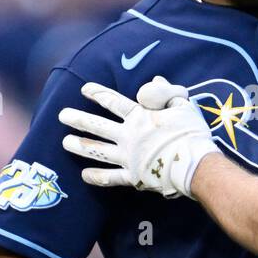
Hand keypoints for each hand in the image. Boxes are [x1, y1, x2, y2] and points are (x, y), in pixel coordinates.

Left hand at [58, 76, 219, 198]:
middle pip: (97, 125)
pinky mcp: (133, 177)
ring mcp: (128, 157)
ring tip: (65, 142)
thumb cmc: (191, 133)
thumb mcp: (182, 104)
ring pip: (97, 151)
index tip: (83, 89)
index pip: (113, 102)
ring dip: (79, 145)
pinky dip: (97, 177)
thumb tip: (155, 79)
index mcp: (140, 117)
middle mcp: (128, 136)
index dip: (97, 94)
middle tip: (62, 115)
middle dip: (77, 119)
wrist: (195, 163)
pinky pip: (110, 177)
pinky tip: (84, 175)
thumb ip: (166, 92)